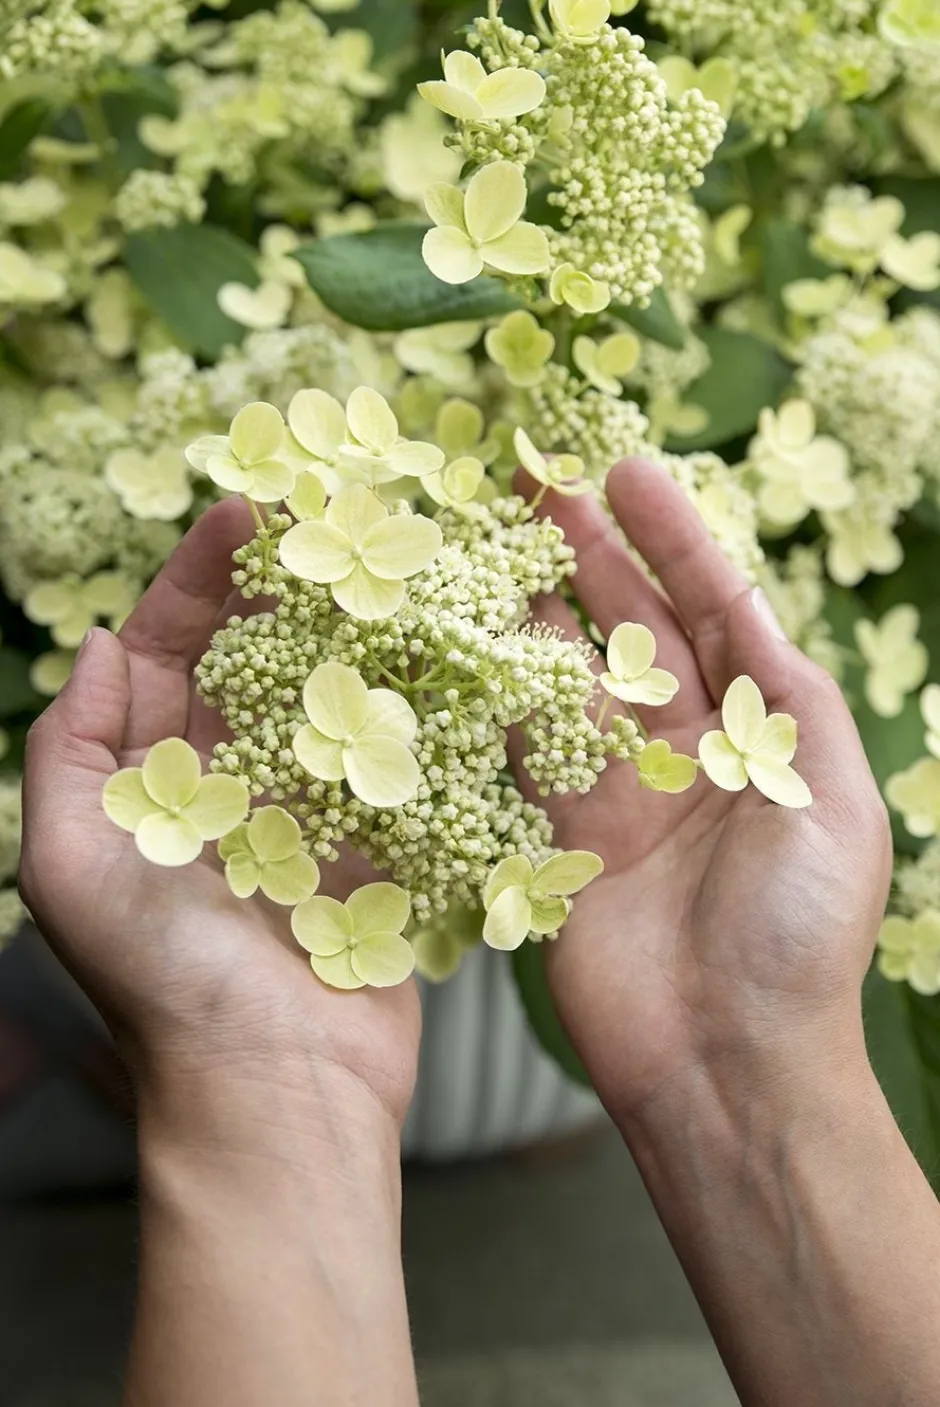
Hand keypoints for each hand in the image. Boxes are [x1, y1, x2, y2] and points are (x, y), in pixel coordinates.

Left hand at [19, 500, 419, 1128]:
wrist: (277, 1092)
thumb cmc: (162, 983)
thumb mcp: (68, 864)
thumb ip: (70, 750)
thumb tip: (98, 643)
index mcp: (148, 784)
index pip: (165, 653)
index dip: (193, 581)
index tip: (238, 512)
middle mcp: (224, 787)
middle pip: (249, 659)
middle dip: (279, 586)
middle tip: (324, 514)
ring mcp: (305, 813)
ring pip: (325, 696)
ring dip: (350, 629)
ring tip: (383, 559)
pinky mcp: (373, 844)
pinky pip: (387, 757)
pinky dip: (406, 702)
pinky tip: (432, 644)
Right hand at [525, 459, 891, 1129]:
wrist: (727, 1060)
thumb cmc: (799, 932)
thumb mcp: (833, 798)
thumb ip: (788, 700)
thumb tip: (750, 612)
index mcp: (762, 734)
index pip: (712, 609)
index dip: (671, 537)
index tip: (627, 470)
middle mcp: (689, 752)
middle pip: (631, 628)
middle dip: (590, 552)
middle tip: (538, 481)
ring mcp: (620, 793)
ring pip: (569, 676)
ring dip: (534, 608)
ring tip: (492, 539)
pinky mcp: (561, 838)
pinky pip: (523, 749)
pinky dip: (497, 692)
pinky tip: (469, 636)